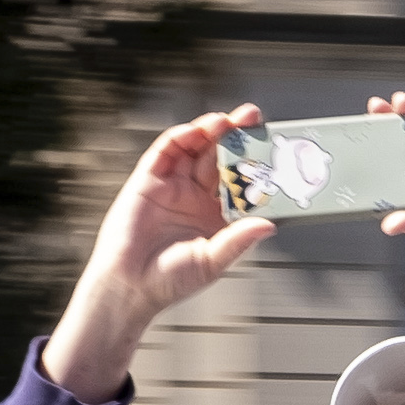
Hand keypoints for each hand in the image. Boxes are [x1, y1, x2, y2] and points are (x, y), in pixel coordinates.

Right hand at [41, 106, 275, 403]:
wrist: (129, 285)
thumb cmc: (172, 280)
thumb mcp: (213, 260)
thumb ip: (238, 239)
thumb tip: (271, 225)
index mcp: (218, 214)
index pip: (241, 181)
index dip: (256, 164)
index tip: (275, 150)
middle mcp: (198, 195)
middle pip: (220, 157)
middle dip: (237, 137)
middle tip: (255, 118)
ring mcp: (173, 185)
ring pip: (195, 149)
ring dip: (211, 131)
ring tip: (228, 119)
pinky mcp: (148, 180)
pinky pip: (165, 152)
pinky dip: (180, 138)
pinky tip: (196, 130)